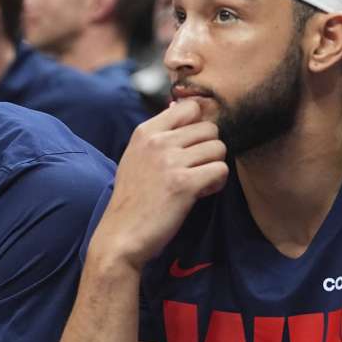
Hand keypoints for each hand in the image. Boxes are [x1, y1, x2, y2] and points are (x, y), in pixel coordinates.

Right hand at [88, 100, 226, 270]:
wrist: (121, 235)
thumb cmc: (132, 199)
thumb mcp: (136, 157)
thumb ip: (159, 133)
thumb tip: (180, 105)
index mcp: (145, 132)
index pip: (189, 107)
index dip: (197, 126)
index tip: (189, 147)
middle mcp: (157, 142)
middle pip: (210, 128)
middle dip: (208, 150)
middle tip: (194, 170)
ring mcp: (170, 161)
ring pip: (219, 148)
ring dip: (213, 167)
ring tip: (196, 183)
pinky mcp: (184, 184)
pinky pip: (221, 170)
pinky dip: (215, 184)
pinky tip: (199, 194)